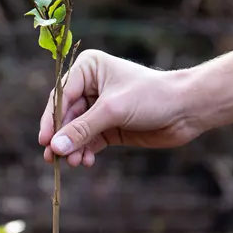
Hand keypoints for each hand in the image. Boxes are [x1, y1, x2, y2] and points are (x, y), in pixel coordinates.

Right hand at [38, 50, 204, 166]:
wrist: (187, 110)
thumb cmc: (151, 97)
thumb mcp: (113, 111)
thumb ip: (82, 130)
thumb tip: (55, 147)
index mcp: (88, 68)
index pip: (61, 96)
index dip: (51, 120)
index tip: (45, 141)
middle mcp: (91, 86)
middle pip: (66, 116)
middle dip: (62, 137)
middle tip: (53, 158)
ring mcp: (100, 108)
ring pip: (77, 131)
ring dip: (73, 148)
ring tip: (73, 163)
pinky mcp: (110, 127)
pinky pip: (90, 141)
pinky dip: (86, 151)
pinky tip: (86, 161)